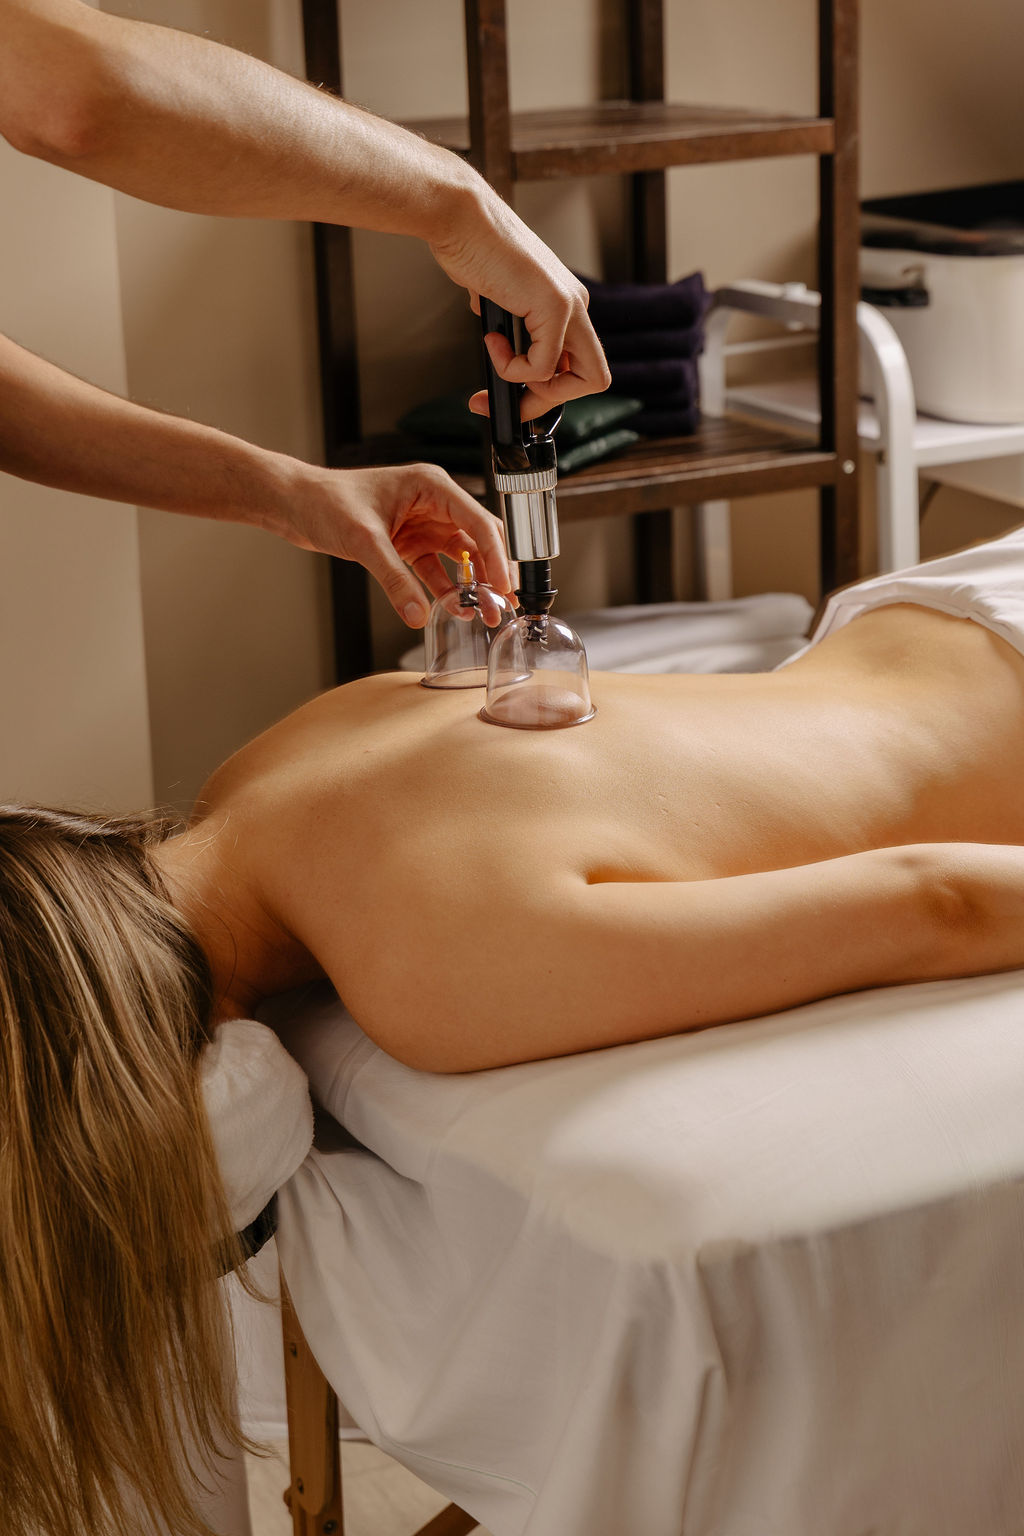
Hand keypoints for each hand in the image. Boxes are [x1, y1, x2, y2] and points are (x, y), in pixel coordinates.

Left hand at [274, 462, 510, 626]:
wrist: (294, 504)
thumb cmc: (325, 500)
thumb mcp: (364, 541)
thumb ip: (395, 579)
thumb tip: (419, 615)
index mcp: (431, 486)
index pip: (477, 521)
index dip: (496, 555)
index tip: (504, 586)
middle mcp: (433, 504)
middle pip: (477, 541)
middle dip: (492, 574)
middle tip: (502, 607)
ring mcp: (422, 524)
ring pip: (460, 559)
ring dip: (472, 586)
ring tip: (485, 614)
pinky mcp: (407, 544)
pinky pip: (435, 570)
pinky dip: (445, 589)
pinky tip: (453, 609)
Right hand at [428, 181, 610, 420]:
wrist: (459, 218)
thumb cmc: (472, 249)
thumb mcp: (498, 298)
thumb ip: (510, 325)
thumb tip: (502, 346)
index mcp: (566, 302)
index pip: (576, 364)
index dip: (547, 389)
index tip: (513, 394)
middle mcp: (576, 304)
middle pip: (592, 379)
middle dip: (547, 402)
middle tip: (510, 401)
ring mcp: (570, 306)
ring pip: (574, 381)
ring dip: (528, 388)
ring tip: (497, 355)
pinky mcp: (555, 307)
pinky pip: (540, 368)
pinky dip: (511, 367)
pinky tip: (493, 339)